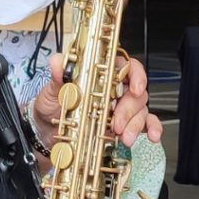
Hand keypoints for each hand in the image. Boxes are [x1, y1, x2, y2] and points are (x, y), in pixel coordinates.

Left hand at [32, 54, 162, 148]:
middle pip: (135, 92)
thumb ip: (58, 76)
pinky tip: (152, 135)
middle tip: (117, 123)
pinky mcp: (122, 124)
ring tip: (124, 136)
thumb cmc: (52, 107)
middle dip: (129, 109)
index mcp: (102, 75)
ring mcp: (120, 107)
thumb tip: (58, 62)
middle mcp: (115, 89)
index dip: (135, 75)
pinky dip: (151, 128)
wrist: (46, 132)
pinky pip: (144, 123)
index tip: (134, 87)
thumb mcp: (51, 91)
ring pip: (140, 110)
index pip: (126, 66)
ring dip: (136, 124)